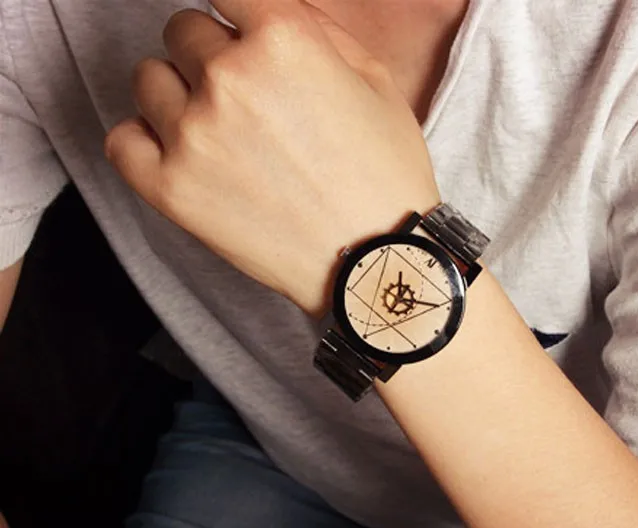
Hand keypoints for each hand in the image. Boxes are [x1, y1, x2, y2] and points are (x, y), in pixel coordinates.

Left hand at [104, 0, 439, 315]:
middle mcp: (229, 78)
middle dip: (212, 54)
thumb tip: (262, 9)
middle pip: (182, 30)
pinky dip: (147, 140)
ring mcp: (193, 135)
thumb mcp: (374, 80)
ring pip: (149, 79)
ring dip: (179, 94)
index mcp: (283, 40)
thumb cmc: (383, 173)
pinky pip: (122, 139)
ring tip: (219, 130)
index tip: (239, 32)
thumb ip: (314, 27)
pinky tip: (183, 153)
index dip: (237, 14)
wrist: (375, 261)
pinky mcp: (170, 190)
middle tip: (246, 97)